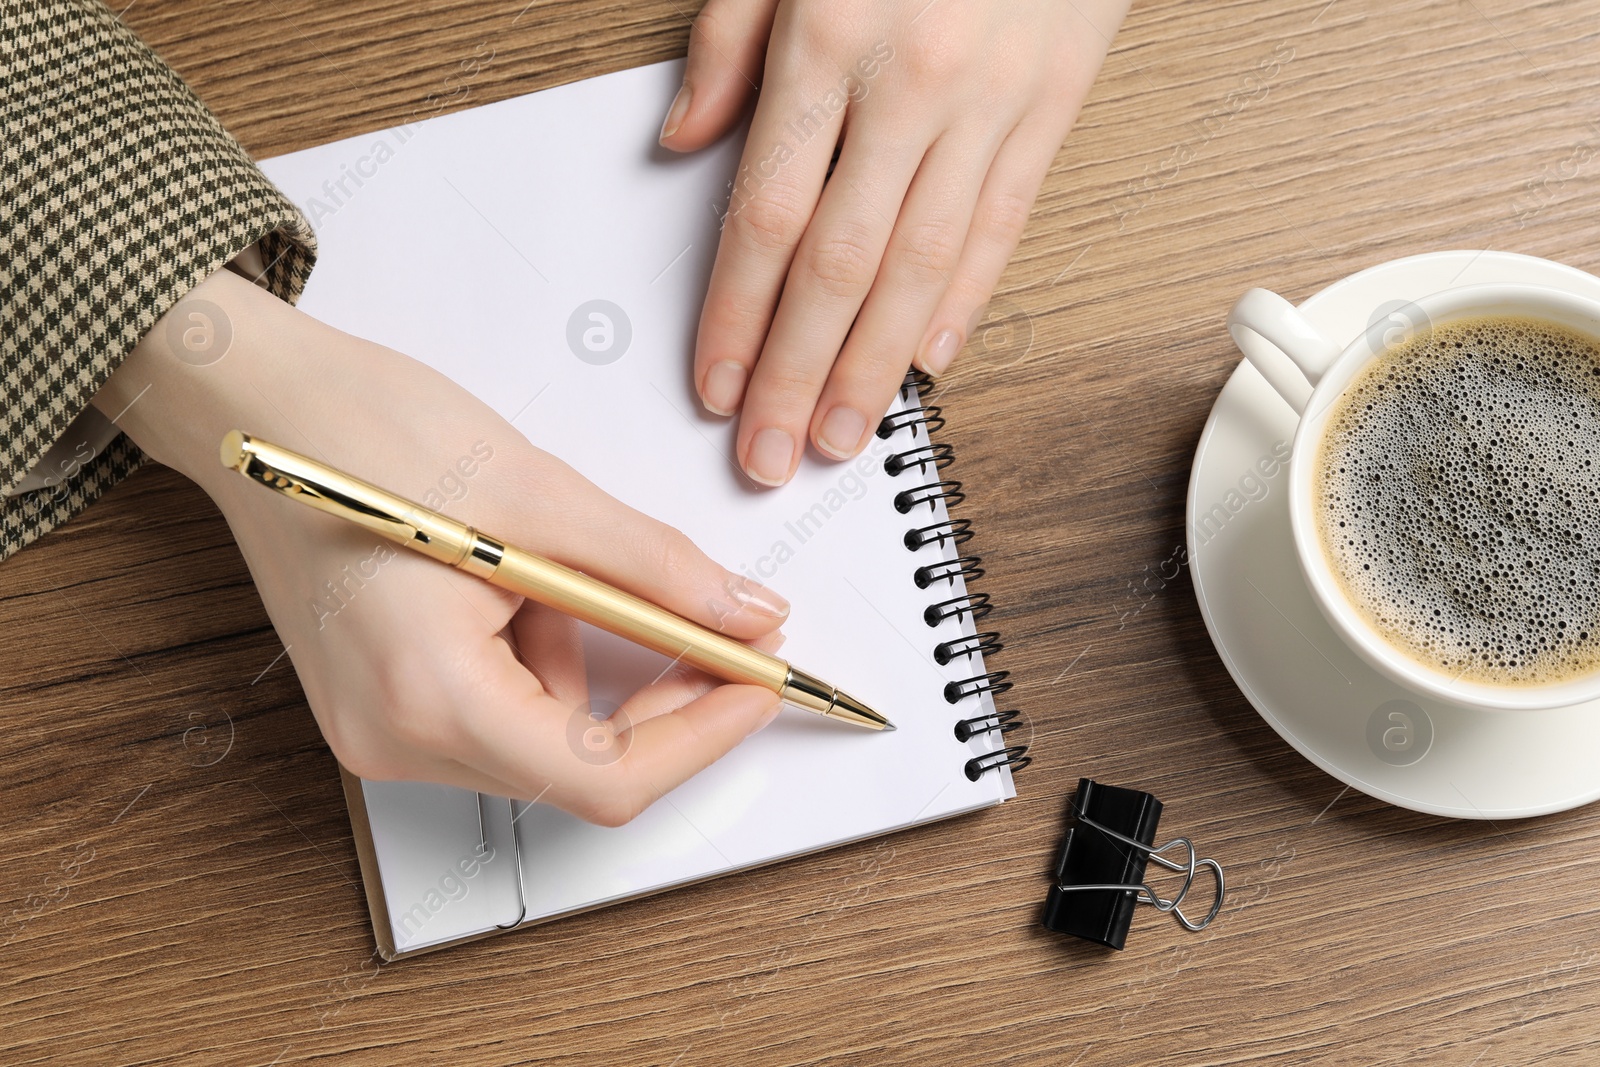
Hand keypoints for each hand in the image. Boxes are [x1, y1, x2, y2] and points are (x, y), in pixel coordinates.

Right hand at [93, 269, 790, 825]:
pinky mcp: (382, 704)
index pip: (603, 777)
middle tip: (723, 630)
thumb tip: (746, 616)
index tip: (761, 682)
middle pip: (578, 768)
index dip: (702, 737)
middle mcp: (395, 738)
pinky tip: (520, 582)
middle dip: (662, 699)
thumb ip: (656, 570)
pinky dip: (544, 655)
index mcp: (428, 696)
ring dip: (595, 663)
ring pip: (544, 737)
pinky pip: (501, 710)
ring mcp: (380, 729)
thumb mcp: (539, 493)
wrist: (253, 401)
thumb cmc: (364, 428)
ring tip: (560, 564)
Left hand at [660, 0, 1128, 483]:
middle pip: (841, 265)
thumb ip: (727, 43)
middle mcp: (912, 83)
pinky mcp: (1051, 108)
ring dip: (874, 367)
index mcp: (830, 38)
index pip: (768, 214)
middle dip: (795, 373)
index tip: (713, 385)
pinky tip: (927, 364)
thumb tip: (683, 145)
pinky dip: (964, 303)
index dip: (735, 314)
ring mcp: (991, 102)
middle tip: (766, 454)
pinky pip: (1003, 225)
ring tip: (837, 437)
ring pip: (923, 266)